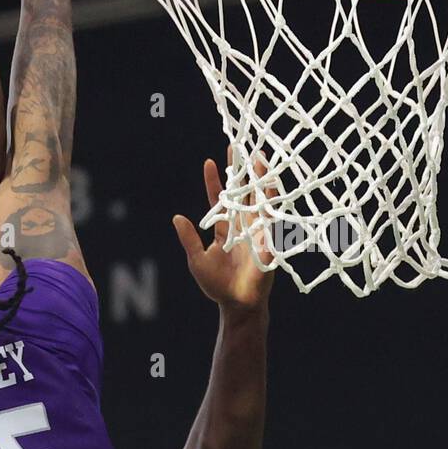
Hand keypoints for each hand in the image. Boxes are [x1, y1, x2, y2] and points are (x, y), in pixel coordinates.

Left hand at [173, 155, 275, 313]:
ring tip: (258, 156)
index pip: (219, 199)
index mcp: (224, 228)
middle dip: (241, 170)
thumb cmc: (216, 285)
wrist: (237, 303)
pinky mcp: (268, 238)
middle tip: (240, 146)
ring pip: (258, 198)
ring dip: (258, 178)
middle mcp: (242, 224)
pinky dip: (270, 199)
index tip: (210, 161)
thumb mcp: (197, 260)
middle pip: (242, 192)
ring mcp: (256, 230)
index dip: (214, 181)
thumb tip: (176, 217)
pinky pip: (270, 216)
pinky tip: (271, 183)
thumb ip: (189, 238)